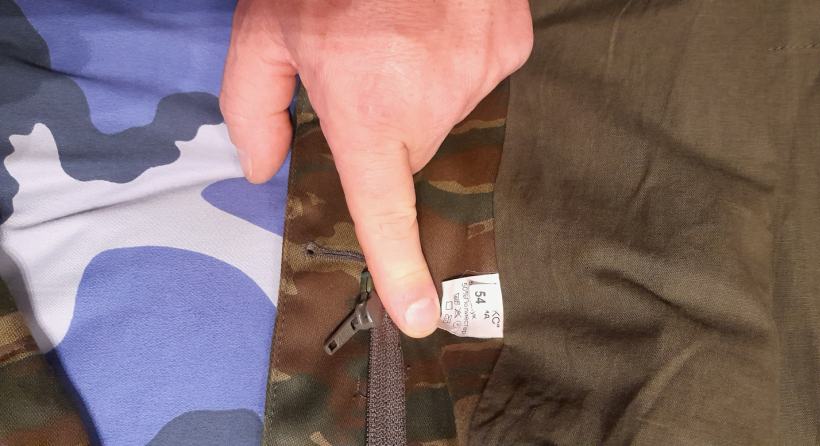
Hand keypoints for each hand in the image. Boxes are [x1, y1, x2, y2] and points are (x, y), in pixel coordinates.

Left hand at [220, 0, 532, 336]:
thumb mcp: (267, 28)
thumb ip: (252, 105)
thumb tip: (260, 168)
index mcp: (369, 110)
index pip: (385, 210)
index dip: (400, 269)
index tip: (420, 316)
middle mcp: (433, 105)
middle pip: (411, 151)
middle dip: (388, 124)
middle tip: (368, 67)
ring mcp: (481, 76)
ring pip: (447, 113)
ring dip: (423, 88)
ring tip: (403, 33)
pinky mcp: (512, 49)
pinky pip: (479, 78)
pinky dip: (457, 60)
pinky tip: (439, 22)